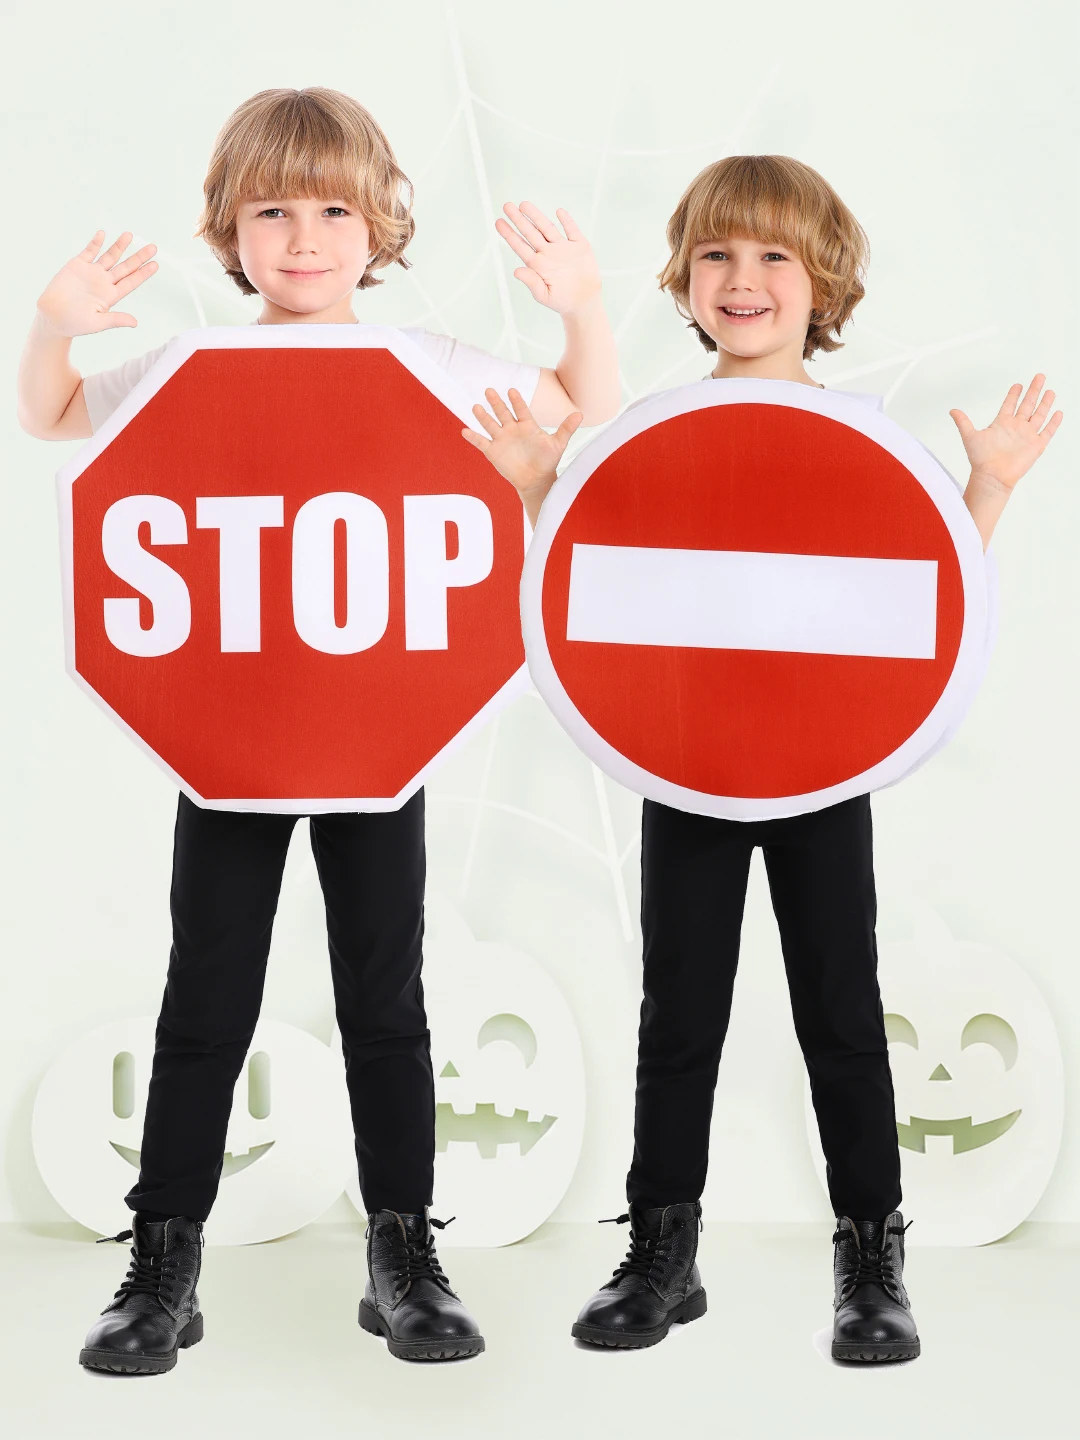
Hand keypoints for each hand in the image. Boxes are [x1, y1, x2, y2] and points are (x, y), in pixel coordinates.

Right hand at [36, 230, 158, 337]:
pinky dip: (95, 243)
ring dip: (119, 246)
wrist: (52, 316)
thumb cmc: (74, 323)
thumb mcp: (98, 323)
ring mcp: (91, 272)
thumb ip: (116, 320)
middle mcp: (104, 282)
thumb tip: (135, 322)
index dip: (143, 274)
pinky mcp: (77, 266)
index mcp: (110, 296)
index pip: (131, 282)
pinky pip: (88, 252)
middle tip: (153, 247)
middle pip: (125, 267)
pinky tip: (103, 234)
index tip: (155, 265)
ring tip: (130, 235)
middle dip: (139, 257)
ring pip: (109, 256)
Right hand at [462, 388, 581, 505]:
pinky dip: (473, 437)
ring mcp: (501, 439)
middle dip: (496, 403)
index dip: (516, 401)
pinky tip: (465, 430)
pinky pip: (481, 443)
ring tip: (476, 407)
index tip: (512, 391)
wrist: (536, 480)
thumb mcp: (558, 444)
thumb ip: (566, 428)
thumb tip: (580, 414)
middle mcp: (512, 429)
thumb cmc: (547, 461)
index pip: (521, 409)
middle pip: (502, 413)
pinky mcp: (493, 451)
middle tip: (490, 390)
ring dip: (482, 416)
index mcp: (527, 425)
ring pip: (490, 424)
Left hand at [496, 203, 599, 316]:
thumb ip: (531, 282)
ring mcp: (563, 248)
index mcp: (537, 264)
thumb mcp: (544, 295)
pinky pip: (572, 230)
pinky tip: (559, 212)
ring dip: (536, 216)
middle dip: (519, 219)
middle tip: (507, 206)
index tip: (498, 222)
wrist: (584, 302)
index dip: (508, 234)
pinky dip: (567, 221)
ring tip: (524, 204)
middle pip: (531, 233)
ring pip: (548, 228)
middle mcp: (548, 253)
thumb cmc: (562, 300)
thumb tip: (516, 271)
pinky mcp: (579, 246)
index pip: (520, 246)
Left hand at [950, 375, 1062, 492]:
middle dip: (1033, 391)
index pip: (1010, 405)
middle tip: (1039, 376)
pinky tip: (1058, 412)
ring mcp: (1027, 436)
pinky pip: (1047, 431)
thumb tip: (952, 411)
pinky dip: (1053, 422)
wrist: (992, 476)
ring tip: (1050, 390)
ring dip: (1045, 403)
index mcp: (1002, 424)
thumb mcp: (970, 436)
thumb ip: (963, 422)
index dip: (1014, 394)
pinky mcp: (1036, 446)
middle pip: (1027, 405)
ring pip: (1039, 415)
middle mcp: (1016, 428)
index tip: (1018, 384)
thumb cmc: (981, 459)